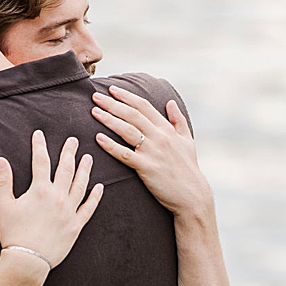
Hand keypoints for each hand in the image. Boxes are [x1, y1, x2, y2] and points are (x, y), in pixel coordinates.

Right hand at [0, 131, 103, 266]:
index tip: (39, 134)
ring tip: (89, 158)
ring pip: (80, 185)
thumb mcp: (3, 205)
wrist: (28, 259)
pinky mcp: (76, 225)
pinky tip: (100, 187)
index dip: (39, 146)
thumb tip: (1, 161)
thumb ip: (3, 181)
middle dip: (69, 152)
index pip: (41, 161)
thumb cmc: (12, 233)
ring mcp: (69, 211)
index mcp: (39, 190)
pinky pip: (89, 208)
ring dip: (85, 169)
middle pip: (66, 169)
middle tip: (73, 141)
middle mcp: (57, 197)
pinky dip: (95, 197)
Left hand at [92, 86, 213, 217]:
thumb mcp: (188, 141)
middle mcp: (160, 137)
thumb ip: (178, 120)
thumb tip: (170, 102)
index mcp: (167, 129)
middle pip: (132, 115)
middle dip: (112, 104)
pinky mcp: (147, 168)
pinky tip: (98, 138)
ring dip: (109, 119)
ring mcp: (153, 152)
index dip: (127, 96)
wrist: (192, 195)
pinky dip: (111, 146)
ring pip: (127, 131)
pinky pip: (125, 155)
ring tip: (94, 111)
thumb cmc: (188, 169)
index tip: (112, 89)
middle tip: (95, 96)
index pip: (144, 107)